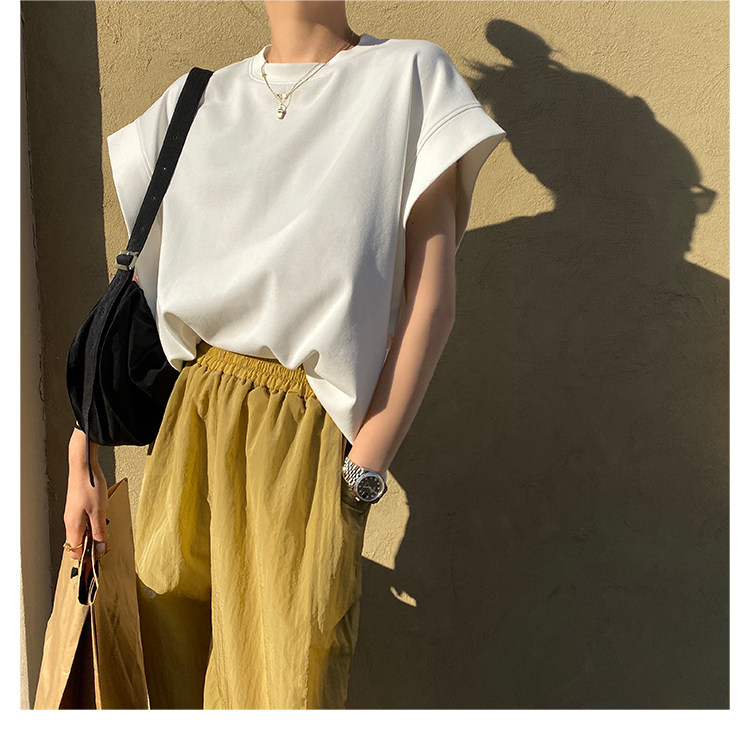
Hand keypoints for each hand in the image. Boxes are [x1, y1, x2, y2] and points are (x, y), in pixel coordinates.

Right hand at [64, 437, 107, 561]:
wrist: (83, 466)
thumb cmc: (90, 486)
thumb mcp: (99, 511)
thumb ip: (100, 532)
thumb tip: (100, 550)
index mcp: (73, 526)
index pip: (75, 551)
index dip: (86, 558)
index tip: (99, 560)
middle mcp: (70, 522)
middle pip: (77, 543)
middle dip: (89, 549)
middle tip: (105, 548)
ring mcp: (72, 514)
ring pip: (80, 533)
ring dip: (91, 537)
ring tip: (105, 534)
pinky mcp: (76, 507)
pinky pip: (82, 523)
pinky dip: (91, 527)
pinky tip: (101, 521)